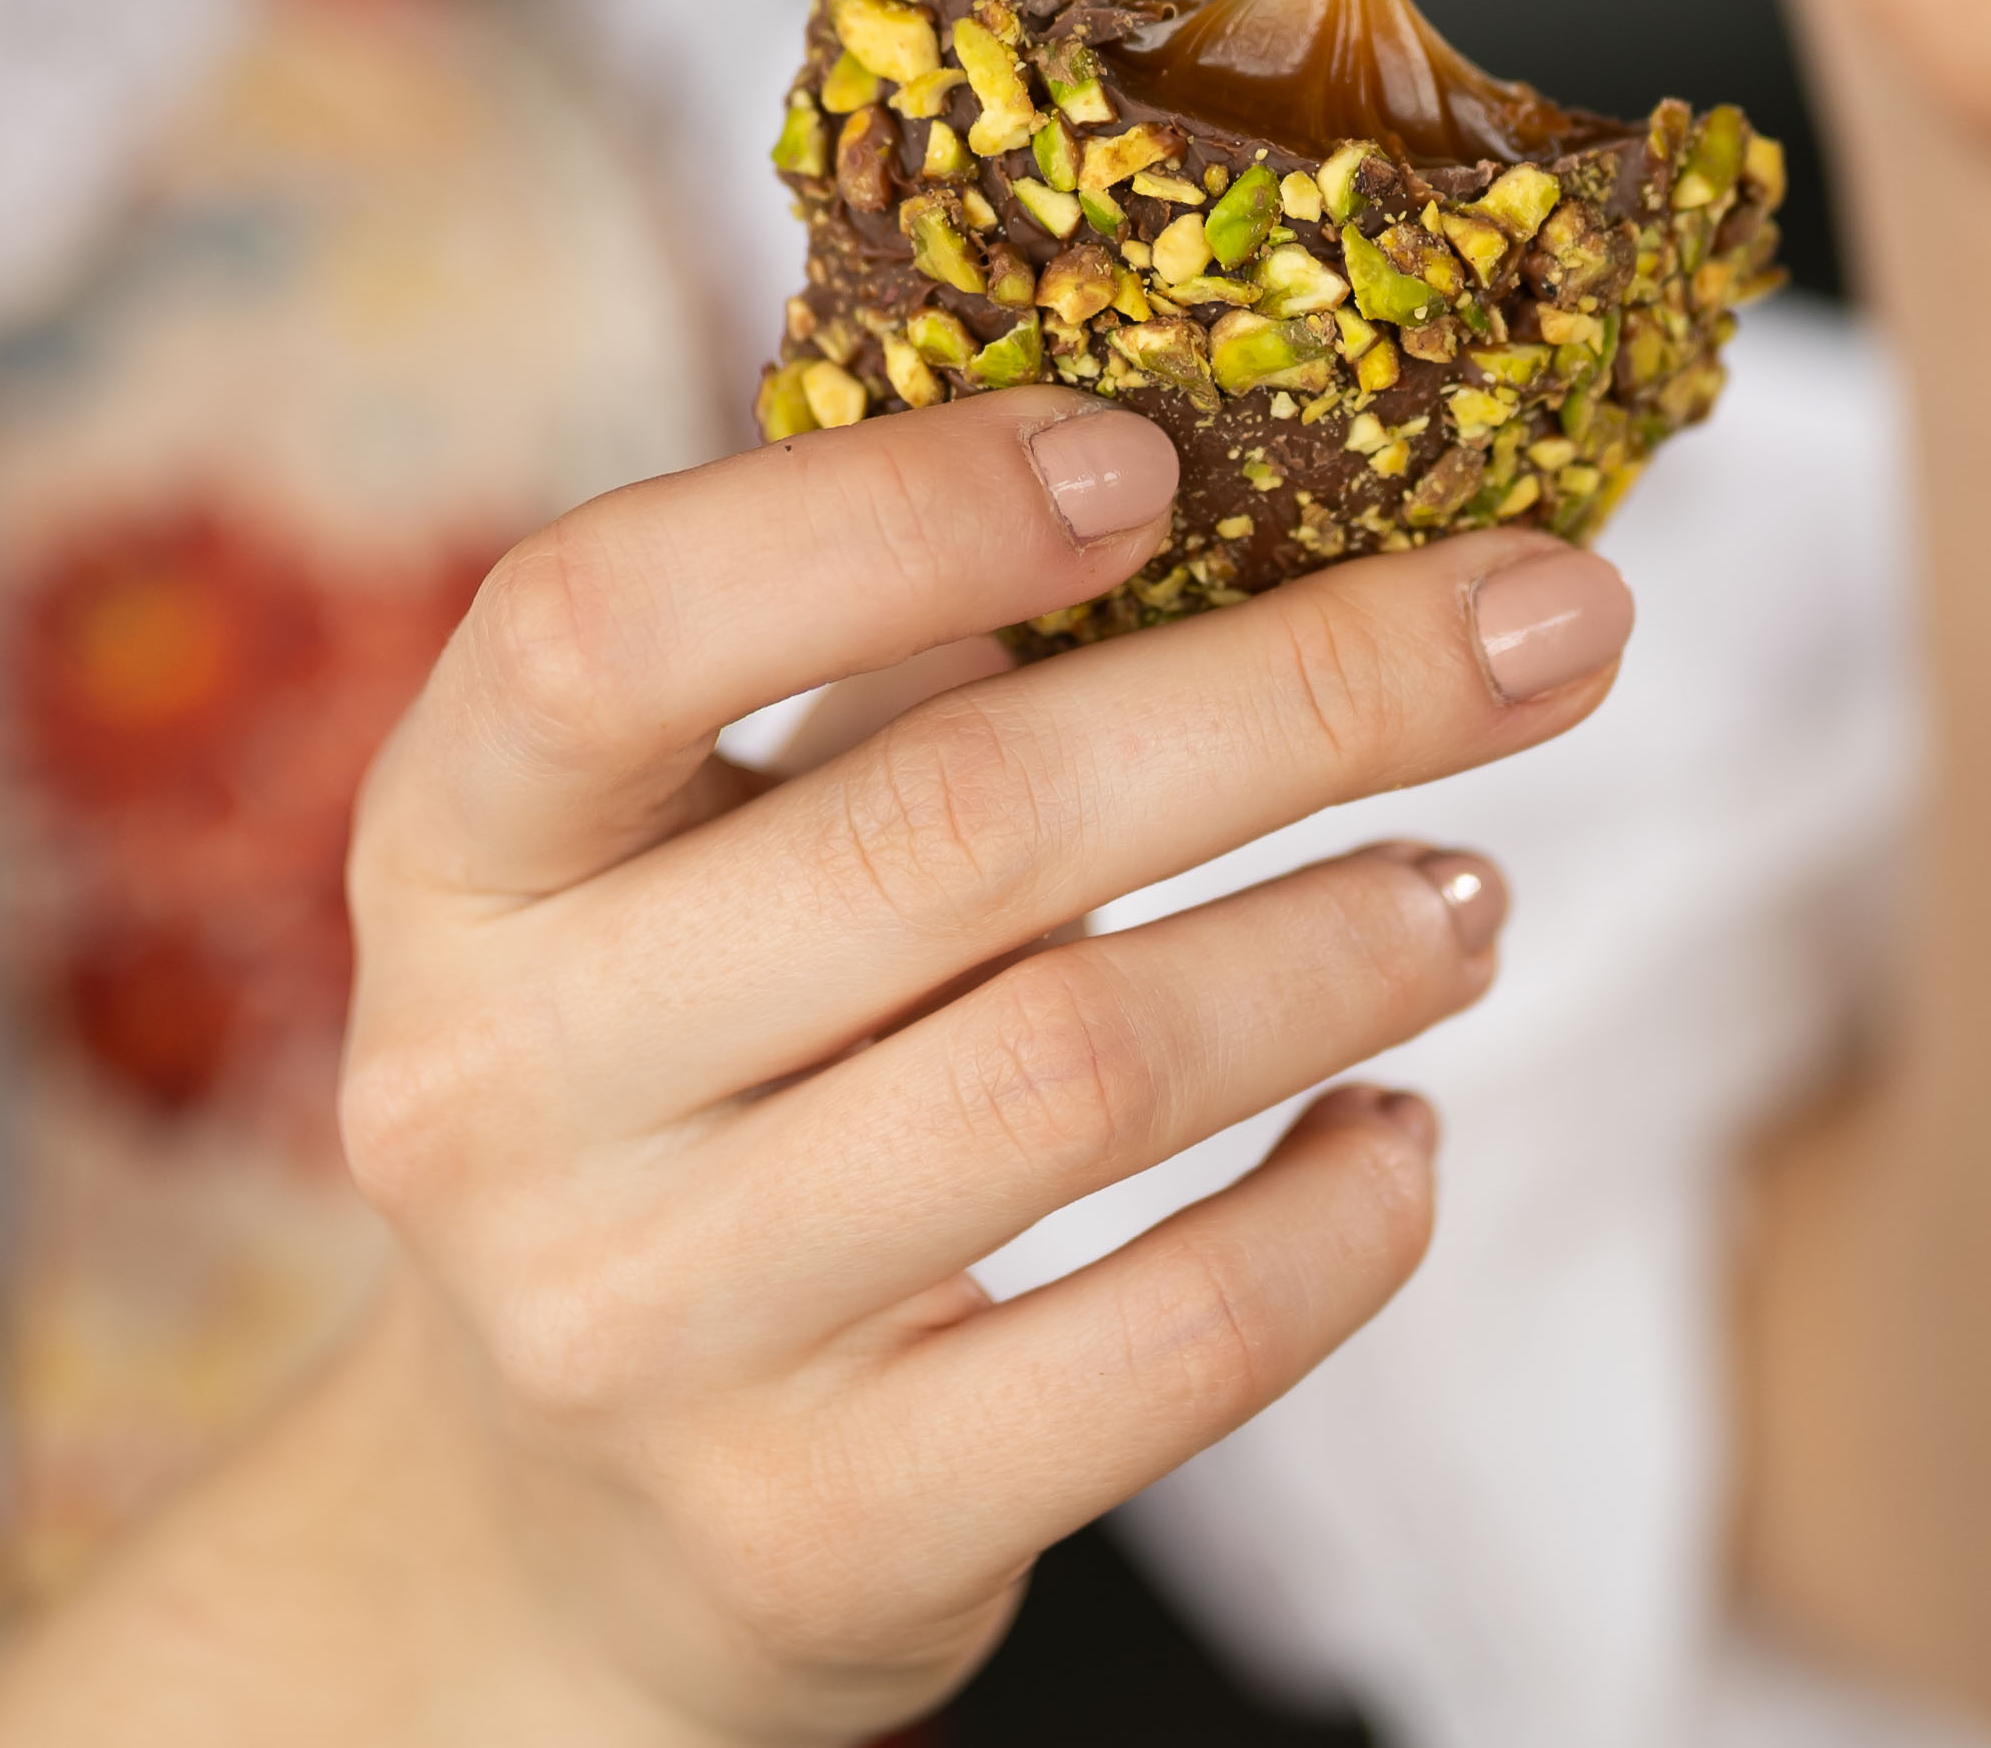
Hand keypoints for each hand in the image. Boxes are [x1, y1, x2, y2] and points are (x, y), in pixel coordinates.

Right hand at [328, 400, 1634, 1738]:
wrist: (559, 1534)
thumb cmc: (687, 1091)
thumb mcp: (686, 867)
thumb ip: (877, 677)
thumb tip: (1252, 476)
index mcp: (445, 858)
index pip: (605, 624)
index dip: (888, 512)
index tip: (1153, 455)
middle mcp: (495, 1092)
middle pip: (949, 826)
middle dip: (1306, 694)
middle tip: (1545, 623)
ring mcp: (643, 1330)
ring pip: (1080, 1070)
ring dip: (1340, 946)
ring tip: (1471, 893)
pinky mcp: (815, 1532)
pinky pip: (1158, 1346)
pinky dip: (1334, 1222)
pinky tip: (1396, 1139)